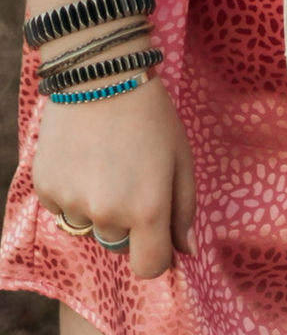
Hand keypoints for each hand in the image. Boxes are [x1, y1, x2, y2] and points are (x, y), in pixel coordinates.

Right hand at [33, 76, 195, 279]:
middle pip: (120, 245)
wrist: (101, 77)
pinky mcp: (45, 190)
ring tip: (109, 164)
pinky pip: (64, 209)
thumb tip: (183, 248)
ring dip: (100, 208)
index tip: (159, 231)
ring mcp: (72, 204)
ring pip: (90, 227)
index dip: (157, 252)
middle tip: (135, 178)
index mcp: (147, 208)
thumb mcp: (180, 156)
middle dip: (130, 223)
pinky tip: (85, 159)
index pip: (150, 267)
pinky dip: (74, 193)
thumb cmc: (150, 115)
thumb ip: (184, 208)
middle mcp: (106, 214)